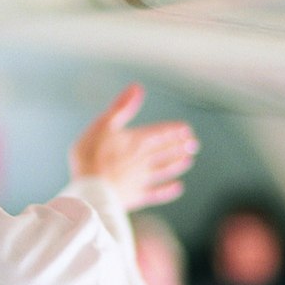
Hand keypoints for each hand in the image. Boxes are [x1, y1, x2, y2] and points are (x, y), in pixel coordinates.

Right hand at [68, 83, 198, 211]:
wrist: (90, 189)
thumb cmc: (91, 155)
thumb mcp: (103, 125)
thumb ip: (121, 107)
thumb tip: (137, 88)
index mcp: (136, 141)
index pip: (159, 134)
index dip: (173, 131)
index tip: (186, 130)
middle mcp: (143, 159)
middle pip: (165, 151)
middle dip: (179, 146)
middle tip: (194, 144)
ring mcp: (141, 179)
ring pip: (164, 170)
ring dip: (176, 164)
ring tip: (188, 161)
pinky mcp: (137, 196)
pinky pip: (157, 193)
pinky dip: (168, 190)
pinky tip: (178, 188)